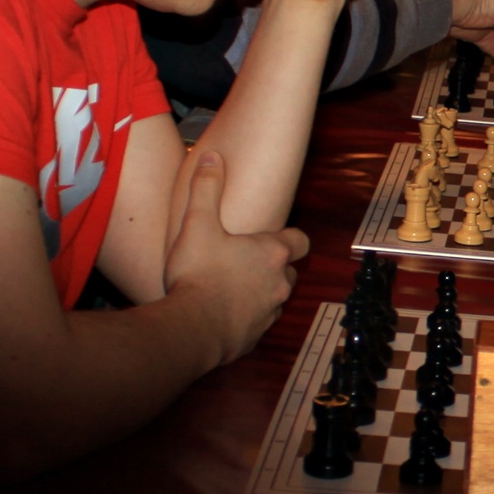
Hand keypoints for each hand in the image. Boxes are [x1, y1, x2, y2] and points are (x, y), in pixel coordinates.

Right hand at [162, 152, 307, 368]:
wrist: (193, 328)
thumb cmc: (198, 274)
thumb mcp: (197, 225)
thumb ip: (206, 189)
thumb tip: (212, 158)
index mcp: (272, 253)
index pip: (300, 241)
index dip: (291, 238)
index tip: (274, 237)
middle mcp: (279, 282)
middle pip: (287, 269)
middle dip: (272, 264)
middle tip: (244, 260)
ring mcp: (270, 311)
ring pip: (274, 296)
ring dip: (260, 290)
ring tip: (231, 286)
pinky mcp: (256, 335)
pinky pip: (258, 321)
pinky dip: (247, 315)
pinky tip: (222, 312)